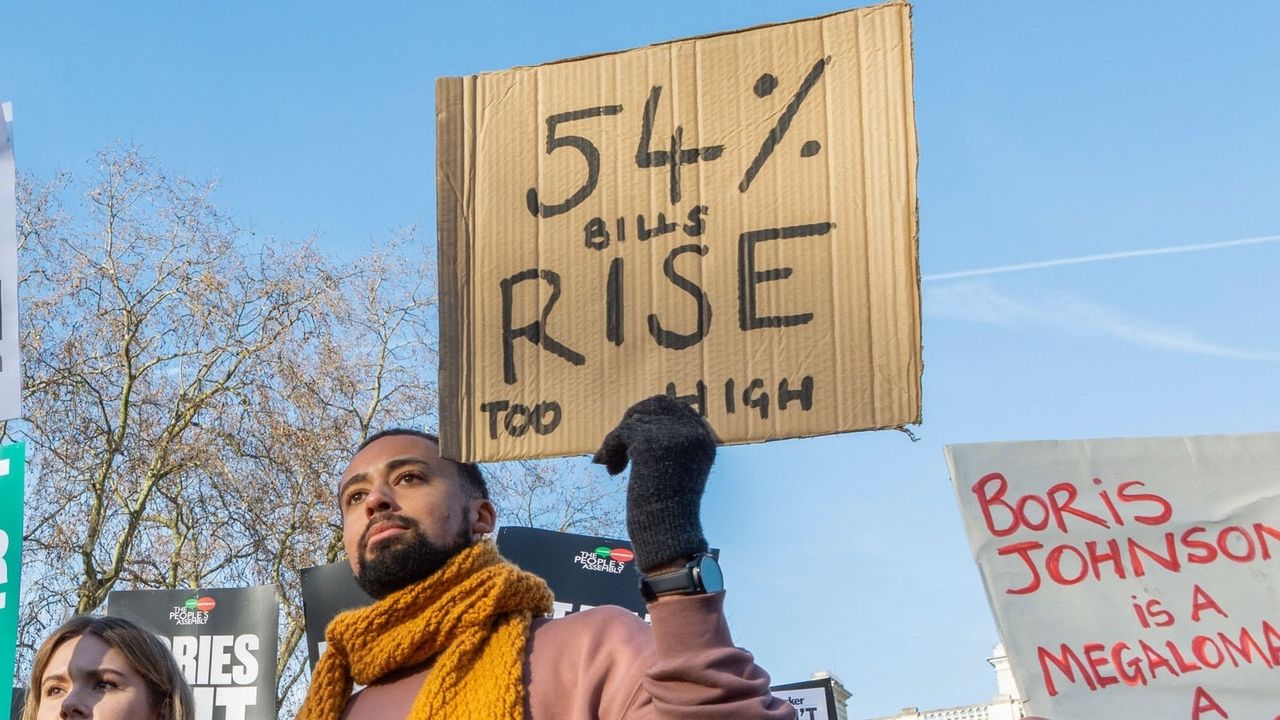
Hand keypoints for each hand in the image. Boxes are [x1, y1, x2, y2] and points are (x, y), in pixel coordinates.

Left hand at [593, 395, 717, 572]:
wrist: (669, 534)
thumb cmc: (670, 512)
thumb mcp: (679, 472)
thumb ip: (670, 448)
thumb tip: (641, 423)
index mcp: (704, 440)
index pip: (677, 408)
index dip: (653, 415)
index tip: (635, 433)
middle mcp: (693, 433)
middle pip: (656, 404)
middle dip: (634, 419)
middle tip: (621, 441)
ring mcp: (673, 436)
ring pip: (633, 421)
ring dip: (618, 441)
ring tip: (614, 464)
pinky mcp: (650, 443)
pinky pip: (620, 434)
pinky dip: (610, 450)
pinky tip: (612, 470)